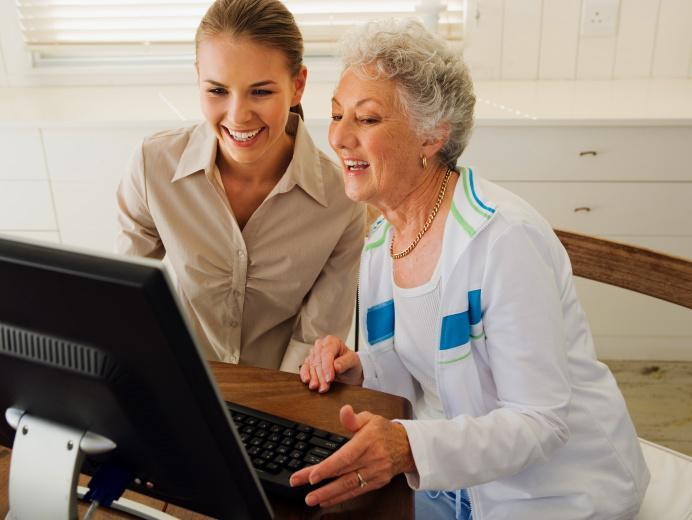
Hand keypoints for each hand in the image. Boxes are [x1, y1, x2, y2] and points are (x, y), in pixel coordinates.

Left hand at [289, 405, 415, 507]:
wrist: (407, 447)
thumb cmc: (384, 431)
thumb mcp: (369, 418)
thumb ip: (353, 418)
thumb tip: (344, 411)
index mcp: (368, 440)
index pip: (346, 457)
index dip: (328, 468)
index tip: (312, 476)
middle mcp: (372, 459)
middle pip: (342, 473)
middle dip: (319, 481)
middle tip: (298, 484)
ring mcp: (375, 473)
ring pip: (348, 486)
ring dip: (327, 494)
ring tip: (310, 499)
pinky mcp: (376, 483)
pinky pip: (356, 492)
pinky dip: (339, 498)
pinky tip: (325, 500)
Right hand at [299, 335, 362, 392]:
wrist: (349, 372)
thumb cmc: (351, 363)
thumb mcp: (353, 361)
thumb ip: (345, 362)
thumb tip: (336, 367)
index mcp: (332, 341)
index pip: (327, 353)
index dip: (327, 367)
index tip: (330, 379)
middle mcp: (321, 346)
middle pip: (318, 361)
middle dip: (321, 376)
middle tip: (325, 387)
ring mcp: (314, 354)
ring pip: (311, 366)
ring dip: (314, 378)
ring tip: (319, 388)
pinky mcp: (309, 362)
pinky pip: (304, 368)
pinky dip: (305, 375)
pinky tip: (307, 381)